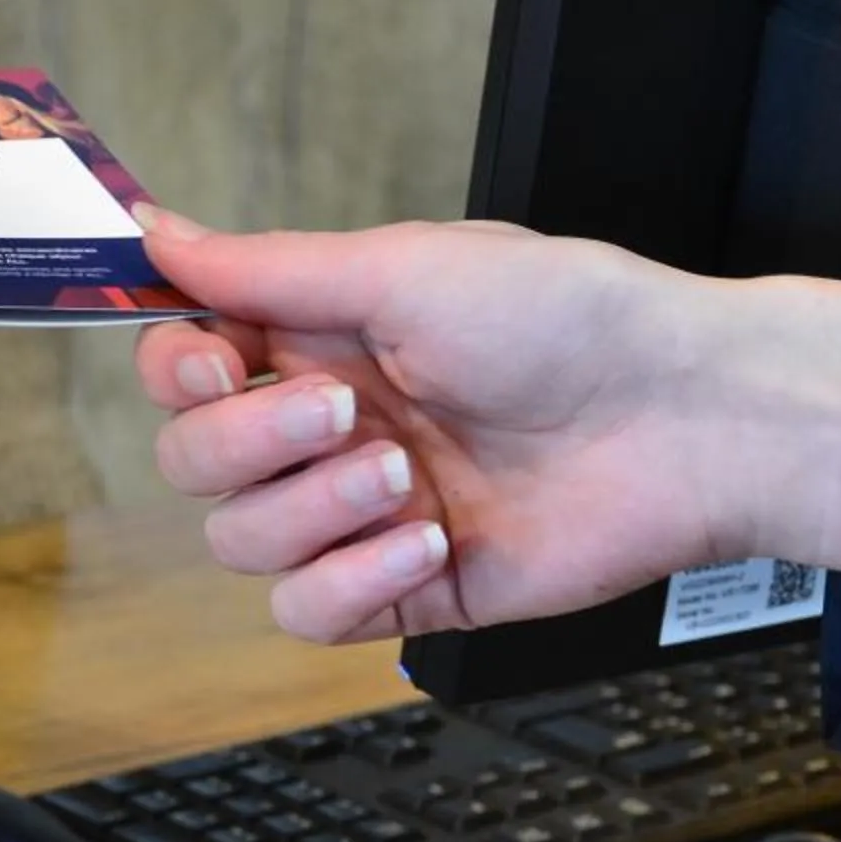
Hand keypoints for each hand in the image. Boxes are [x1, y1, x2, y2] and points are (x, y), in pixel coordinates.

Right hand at [133, 212, 840, 643]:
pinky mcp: (404, 591)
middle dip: (252, 442)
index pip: (184, 368)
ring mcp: (361, 515)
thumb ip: (267, 267)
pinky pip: (307, 612)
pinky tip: (427, 541)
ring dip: (311, 510)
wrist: (683, 421)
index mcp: (319, 339)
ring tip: (406, 478)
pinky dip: (349, 582)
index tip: (217, 364)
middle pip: (194, 462)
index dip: (179, 372)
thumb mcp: (405, 269)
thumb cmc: (568, 320)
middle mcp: (328, 428)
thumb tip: (157, 229)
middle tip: (345, 411)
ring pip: (241, 544)